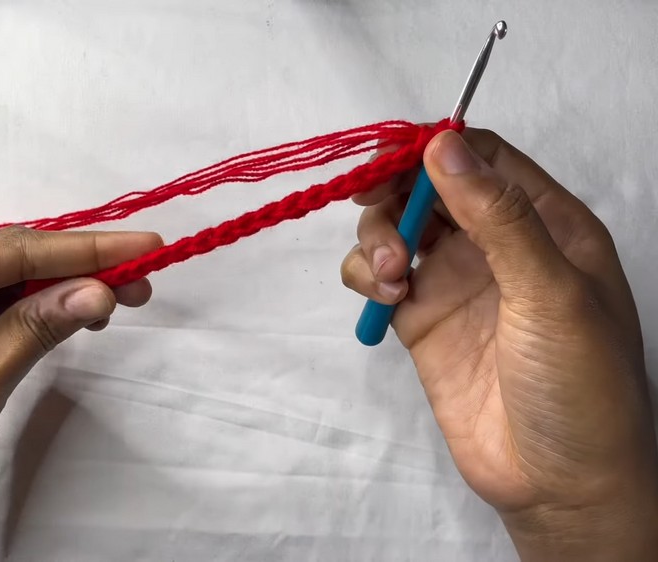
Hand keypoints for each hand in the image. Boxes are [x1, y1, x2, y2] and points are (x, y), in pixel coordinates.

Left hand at [0, 227, 162, 561]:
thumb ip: (37, 327)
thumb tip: (100, 291)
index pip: (13, 249)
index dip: (87, 248)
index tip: (148, 245)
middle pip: (7, 265)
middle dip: (76, 270)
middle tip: (144, 283)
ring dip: (55, 296)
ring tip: (116, 306)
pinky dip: (27, 321)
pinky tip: (65, 323)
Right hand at [342, 129, 657, 559]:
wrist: (558, 484)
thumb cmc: (582, 385)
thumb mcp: (550, 291)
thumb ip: (497, 216)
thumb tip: (444, 145)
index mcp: (547, 224)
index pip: (484, 157)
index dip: (437, 147)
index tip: (393, 157)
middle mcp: (497, 244)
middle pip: (429, 185)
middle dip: (396, 189)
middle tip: (374, 204)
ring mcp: (455, 280)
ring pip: (397, 225)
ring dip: (379, 234)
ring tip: (390, 273)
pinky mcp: (420, 318)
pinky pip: (377, 274)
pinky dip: (366, 273)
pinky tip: (384, 296)